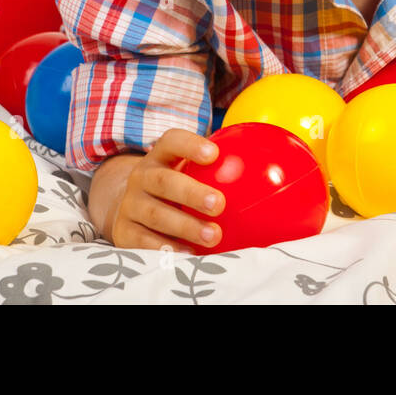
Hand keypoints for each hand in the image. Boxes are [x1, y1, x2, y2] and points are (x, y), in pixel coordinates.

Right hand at [109, 129, 224, 251]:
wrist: (127, 209)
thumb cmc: (174, 187)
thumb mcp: (186, 172)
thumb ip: (219, 168)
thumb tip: (271, 169)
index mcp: (159, 157)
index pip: (171, 142)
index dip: (190, 145)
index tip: (214, 153)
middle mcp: (141, 178)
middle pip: (163, 181)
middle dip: (190, 192)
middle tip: (219, 203)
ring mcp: (130, 205)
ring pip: (156, 214)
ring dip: (186, 226)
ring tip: (214, 236)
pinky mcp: (123, 232)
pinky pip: (145, 242)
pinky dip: (167, 248)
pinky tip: (190, 253)